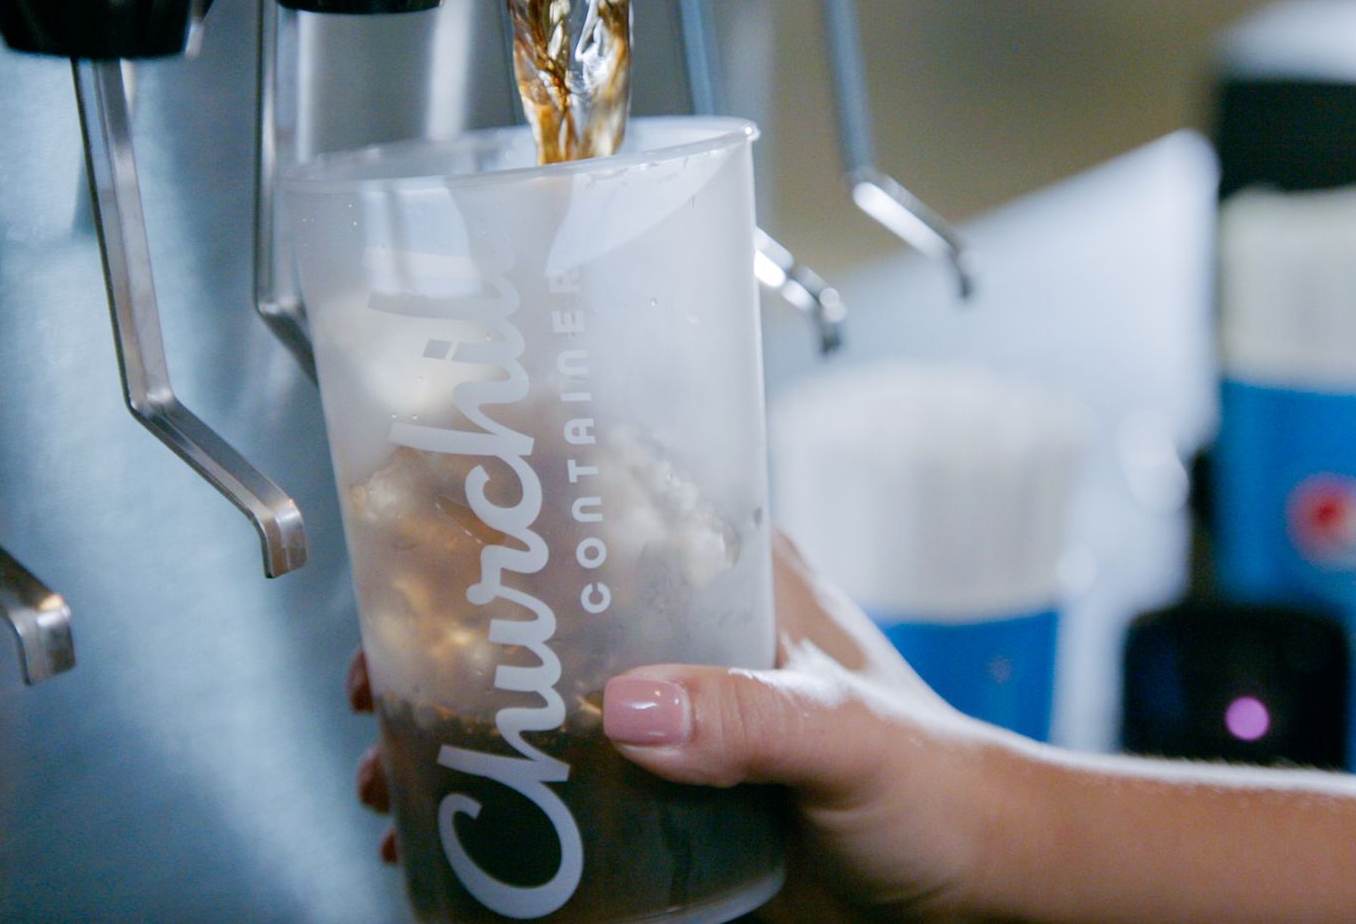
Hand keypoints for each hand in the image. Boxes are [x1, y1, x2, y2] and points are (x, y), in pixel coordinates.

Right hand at [345, 534, 1008, 918]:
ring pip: (532, 703)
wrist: (977, 895)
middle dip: (445, 634)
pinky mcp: (662, 805)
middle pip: (541, 606)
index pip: (618, 488)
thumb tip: (632, 708)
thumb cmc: (947, 790)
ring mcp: (670, 723)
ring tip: (387, 774)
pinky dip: (492, 815)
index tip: (424, 478)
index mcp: (736, 582)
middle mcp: (690, 642)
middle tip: (377, 673)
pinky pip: (556, 795)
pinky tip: (441, 845)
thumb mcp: (848, 735)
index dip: (520, 474)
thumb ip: (753, 719)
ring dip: (450, 733)